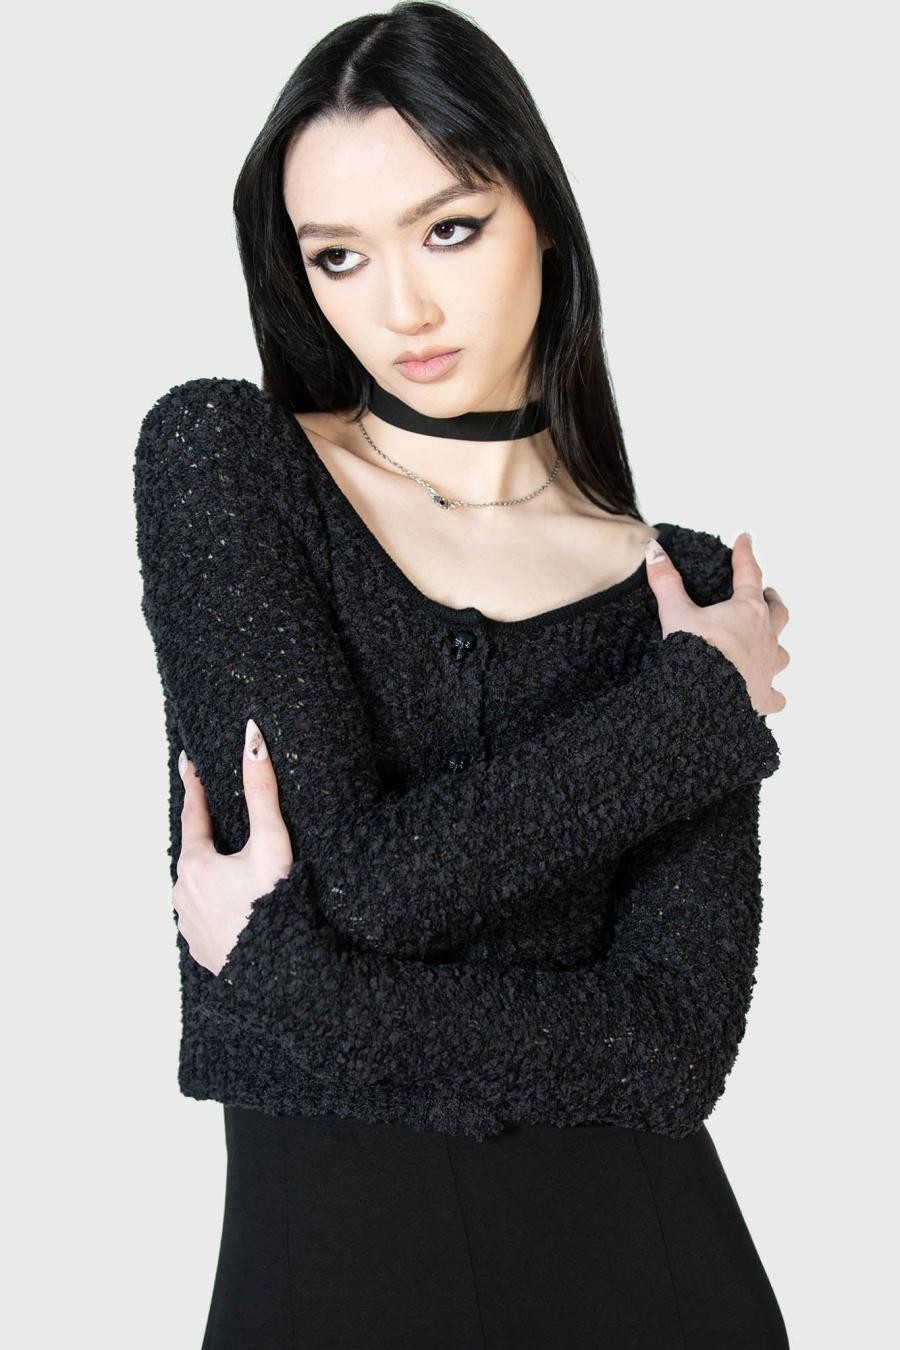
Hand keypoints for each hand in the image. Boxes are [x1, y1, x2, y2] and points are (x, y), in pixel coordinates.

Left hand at [172, 719, 292, 975]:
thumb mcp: (272, 843)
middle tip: (213, 815)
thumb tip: (251, 738)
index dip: (194, 787)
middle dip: (205, 834)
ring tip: (227, 864)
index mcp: (196, 864)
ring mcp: (188, 924)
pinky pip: (204, 916)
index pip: (193, 815)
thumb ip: (262, 791)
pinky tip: (232, 905)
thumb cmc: (275, 905)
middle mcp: (183, 894)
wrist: (279, 975)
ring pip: (197, 887)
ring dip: (211, 873)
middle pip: (195, 853)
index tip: (188, 763)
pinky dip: (215, 904)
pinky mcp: (200, 949)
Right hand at [645, 531, 789, 715]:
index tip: (745, 539)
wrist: (704, 697)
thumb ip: (666, 581)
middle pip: (778, 612)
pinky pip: (775, 696)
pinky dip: (773, 695)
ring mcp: (767, 667)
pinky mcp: (763, 696)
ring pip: (781, 652)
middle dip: (772, 601)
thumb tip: (654, 550)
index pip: (749, 574)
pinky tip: (770, 697)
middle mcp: (764, 636)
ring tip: (768, 643)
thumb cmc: (696, 652)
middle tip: (767, 594)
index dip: (745, 554)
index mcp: (746, 611)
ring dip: (775, 645)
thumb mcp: (676, 613)